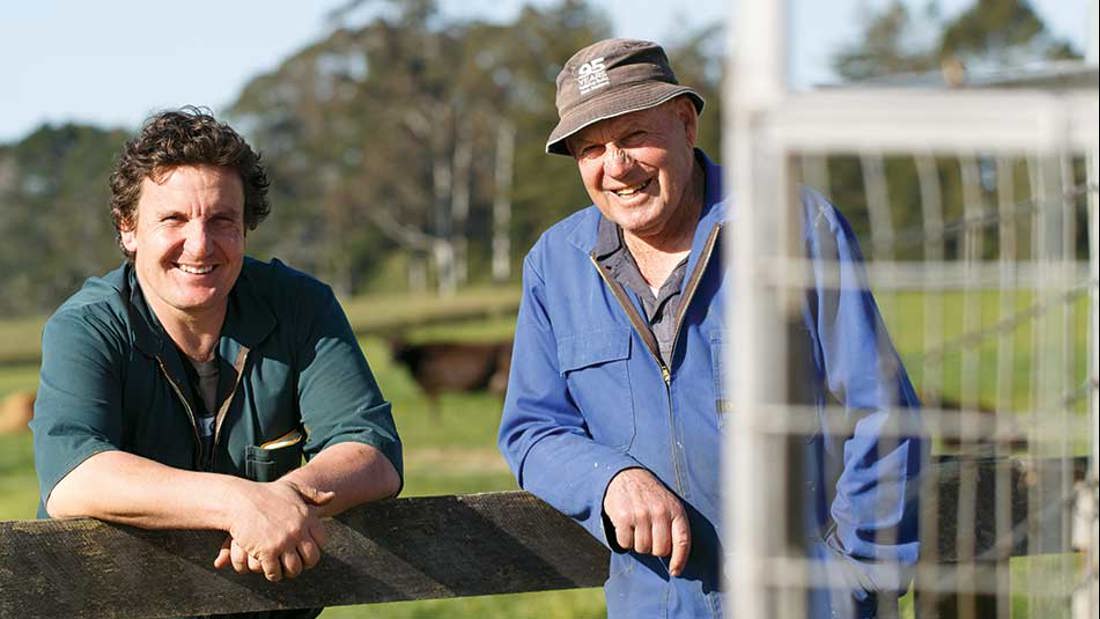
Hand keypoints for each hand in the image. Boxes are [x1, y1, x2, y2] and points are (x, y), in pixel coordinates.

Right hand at [213, 478, 332, 580]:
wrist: (240, 500)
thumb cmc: (266, 493)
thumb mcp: (292, 488)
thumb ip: (313, 494)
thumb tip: (333, 496)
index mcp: (307, 517)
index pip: (321, 541)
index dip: (315, 547)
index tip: (306, 550)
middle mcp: (298, 530)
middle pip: (311, 558)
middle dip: (304, 564)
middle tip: (297, 565)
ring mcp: (283, 542)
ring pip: (294, 568)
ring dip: (289, 571)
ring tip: (284, 569)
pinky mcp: (267, 552)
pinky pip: (275, 572)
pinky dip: (273, 574)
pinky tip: (269, 569)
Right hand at [602, 468, 691, 576]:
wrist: (625, 475)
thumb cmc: (650, 496)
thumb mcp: (669, 505)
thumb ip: (675, 527)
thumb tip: (676, 563)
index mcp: (675, 510)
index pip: (682, 541)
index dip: (680, 560)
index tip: (675, 571)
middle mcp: (659, 512)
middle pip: (660, 550)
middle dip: (654, 548)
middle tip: (649, 535)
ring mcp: (641, 514)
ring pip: (642, 549)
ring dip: (638, 543)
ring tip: (637, 527)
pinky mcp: (623, 517)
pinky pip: (625, 543)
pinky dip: (625, 540)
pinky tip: (626, 526)